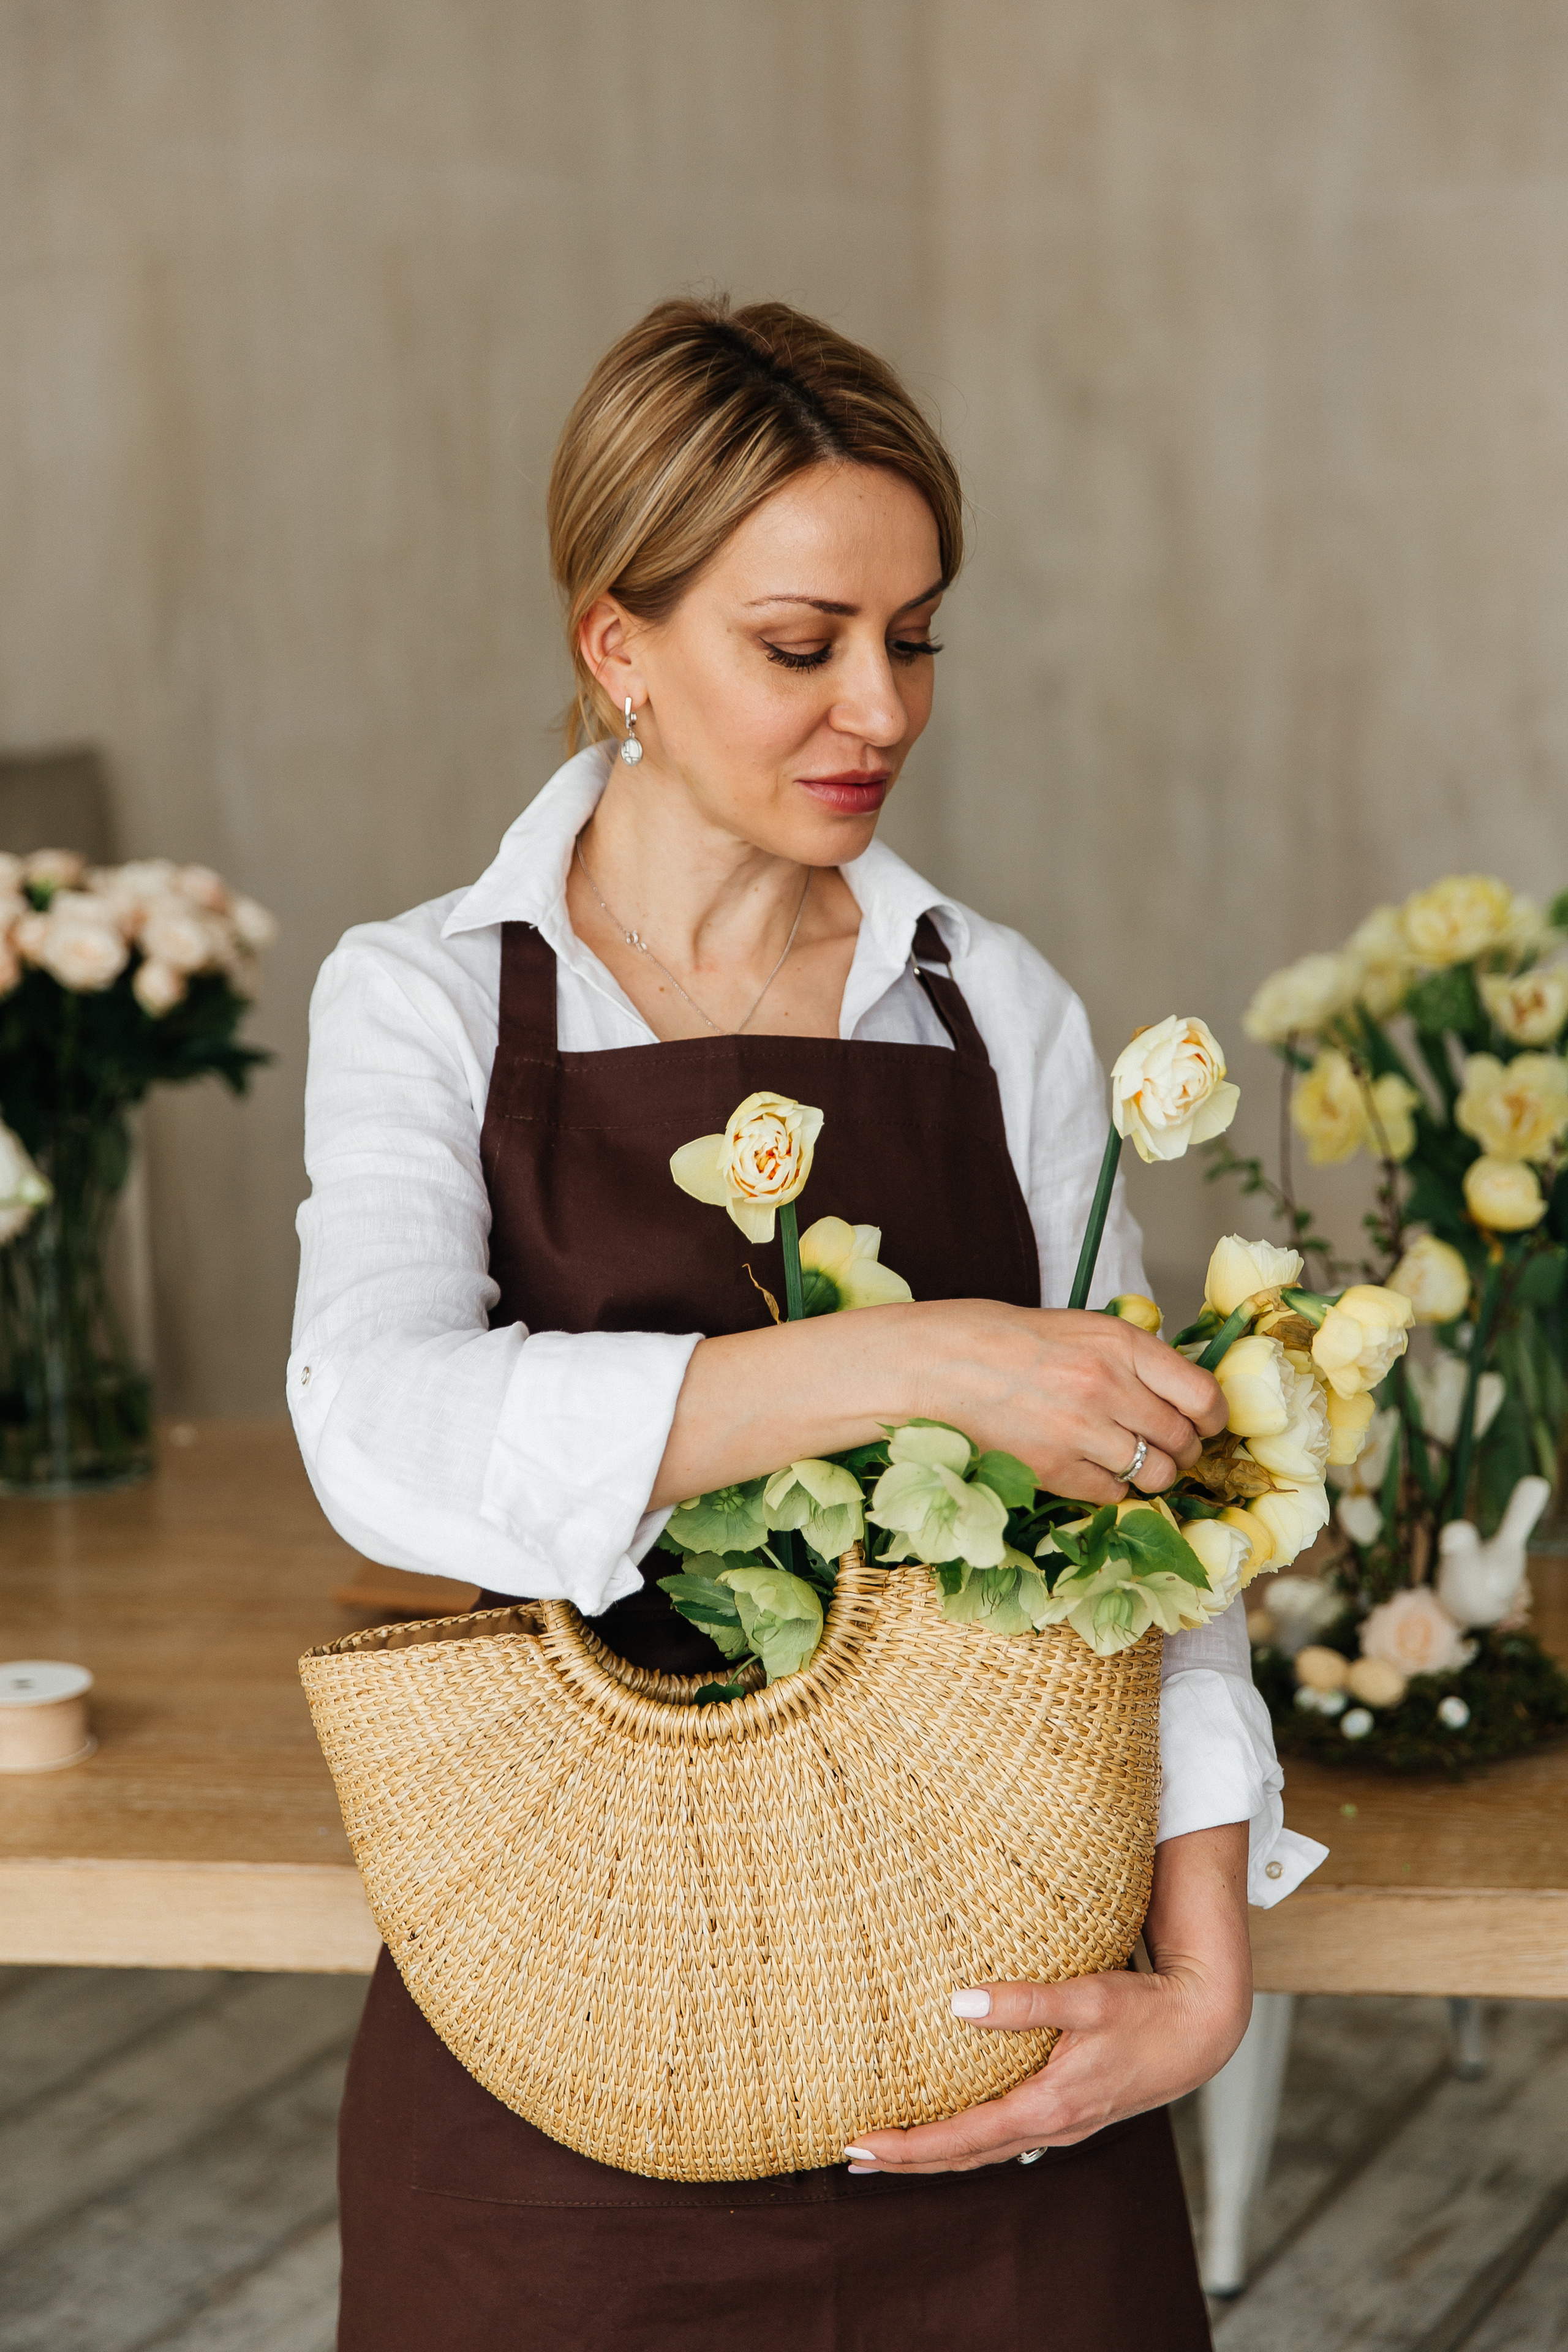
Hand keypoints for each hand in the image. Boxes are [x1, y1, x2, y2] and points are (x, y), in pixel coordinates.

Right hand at [653, 1295, 1224, 1511]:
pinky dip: (1109, 1489)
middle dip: (1180, 1451)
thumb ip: (1127, 1356)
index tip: (1205, 1423)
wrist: (933, 1363)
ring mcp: (1083, 1432)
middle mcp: (1111, 1387)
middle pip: (1183, 1441)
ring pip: (1154, 1475)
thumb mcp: (1075, 1327)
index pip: (1204, 1394)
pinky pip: (1112, 1495)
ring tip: (1125, 1462)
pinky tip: (1086, 1469)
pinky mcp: (1055, 1470)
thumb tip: (1176, 1390)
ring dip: (1149, 1475)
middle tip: (1164, 1448)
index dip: (1213, 1418)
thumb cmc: (1000, 1338)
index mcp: (1120, 1342)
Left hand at [844, 1823, 1251, 2174]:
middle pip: (965, 2156)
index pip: (962, 2138)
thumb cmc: (1146, 2011)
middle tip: (853, 2157)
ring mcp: (1063, 2125)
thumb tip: (959, 2001)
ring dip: (935, 2154)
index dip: (909, 2146)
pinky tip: (954, 2128)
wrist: (1202, 2031)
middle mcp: (1051, 2125)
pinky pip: (1007, 2138)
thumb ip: (1023, 2001)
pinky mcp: (1071, 2112)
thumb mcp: (1086, 1997)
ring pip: (985, 2151)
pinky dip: (969, 2141)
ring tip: (890, 2150)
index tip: (861, 2145)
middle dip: (908, 2160)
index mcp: (1048, 2104)